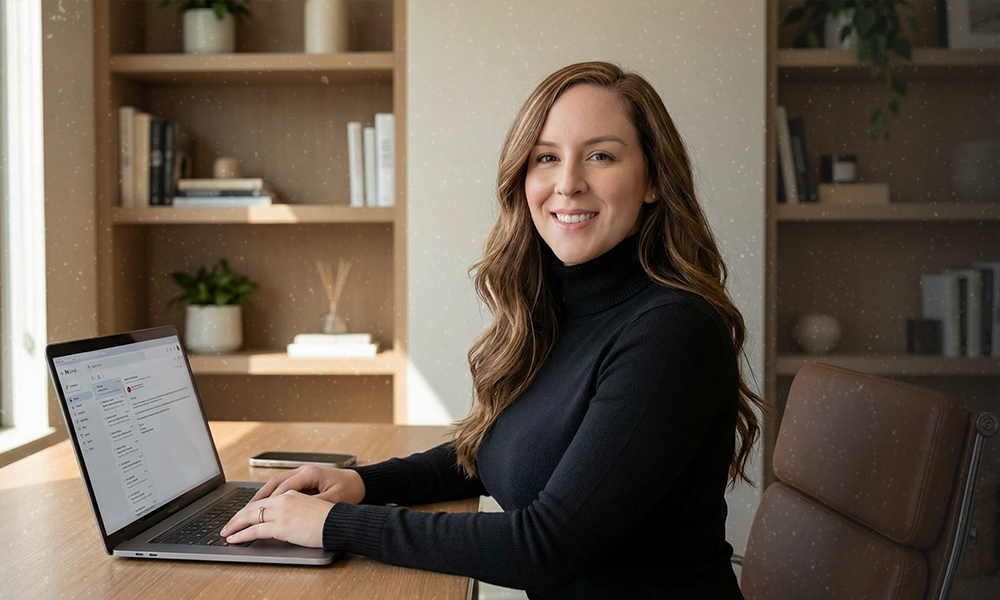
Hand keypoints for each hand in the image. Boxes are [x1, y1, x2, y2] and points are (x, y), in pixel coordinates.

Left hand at [220, 490, 331, 547]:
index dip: (250, 509)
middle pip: (253, 506)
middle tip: (228, 524)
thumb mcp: (310, 508)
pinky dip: (241, 535)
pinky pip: (254, 530)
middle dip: (237, 516)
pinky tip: (235, 539)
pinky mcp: (280, 526)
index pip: (264, 500)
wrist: (340, 522)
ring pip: (250, 517)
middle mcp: (283, 499)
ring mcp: (281, 512)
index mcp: (291, 494)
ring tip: (227, 532)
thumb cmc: (330, 518)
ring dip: (235, 525)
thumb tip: (283, 520)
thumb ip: (294, 510)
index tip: (242, 515)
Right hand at [249, 465, 365, 504]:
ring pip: (275, 483)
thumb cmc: (350, 491)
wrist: (362, 482)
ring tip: (247, 510)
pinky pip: (282, 485)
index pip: (282, 488)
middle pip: (273, 484)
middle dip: (257, 499)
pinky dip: (271, 495)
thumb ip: (312, 505)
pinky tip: (264, 505)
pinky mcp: (304, 479)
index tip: (254, 515)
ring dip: (261, 496)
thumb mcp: (332, 501)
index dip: (267, 502)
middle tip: (241, 514)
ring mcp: (302, 473)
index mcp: (309, 474)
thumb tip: (293, 514)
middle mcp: (303, 471)